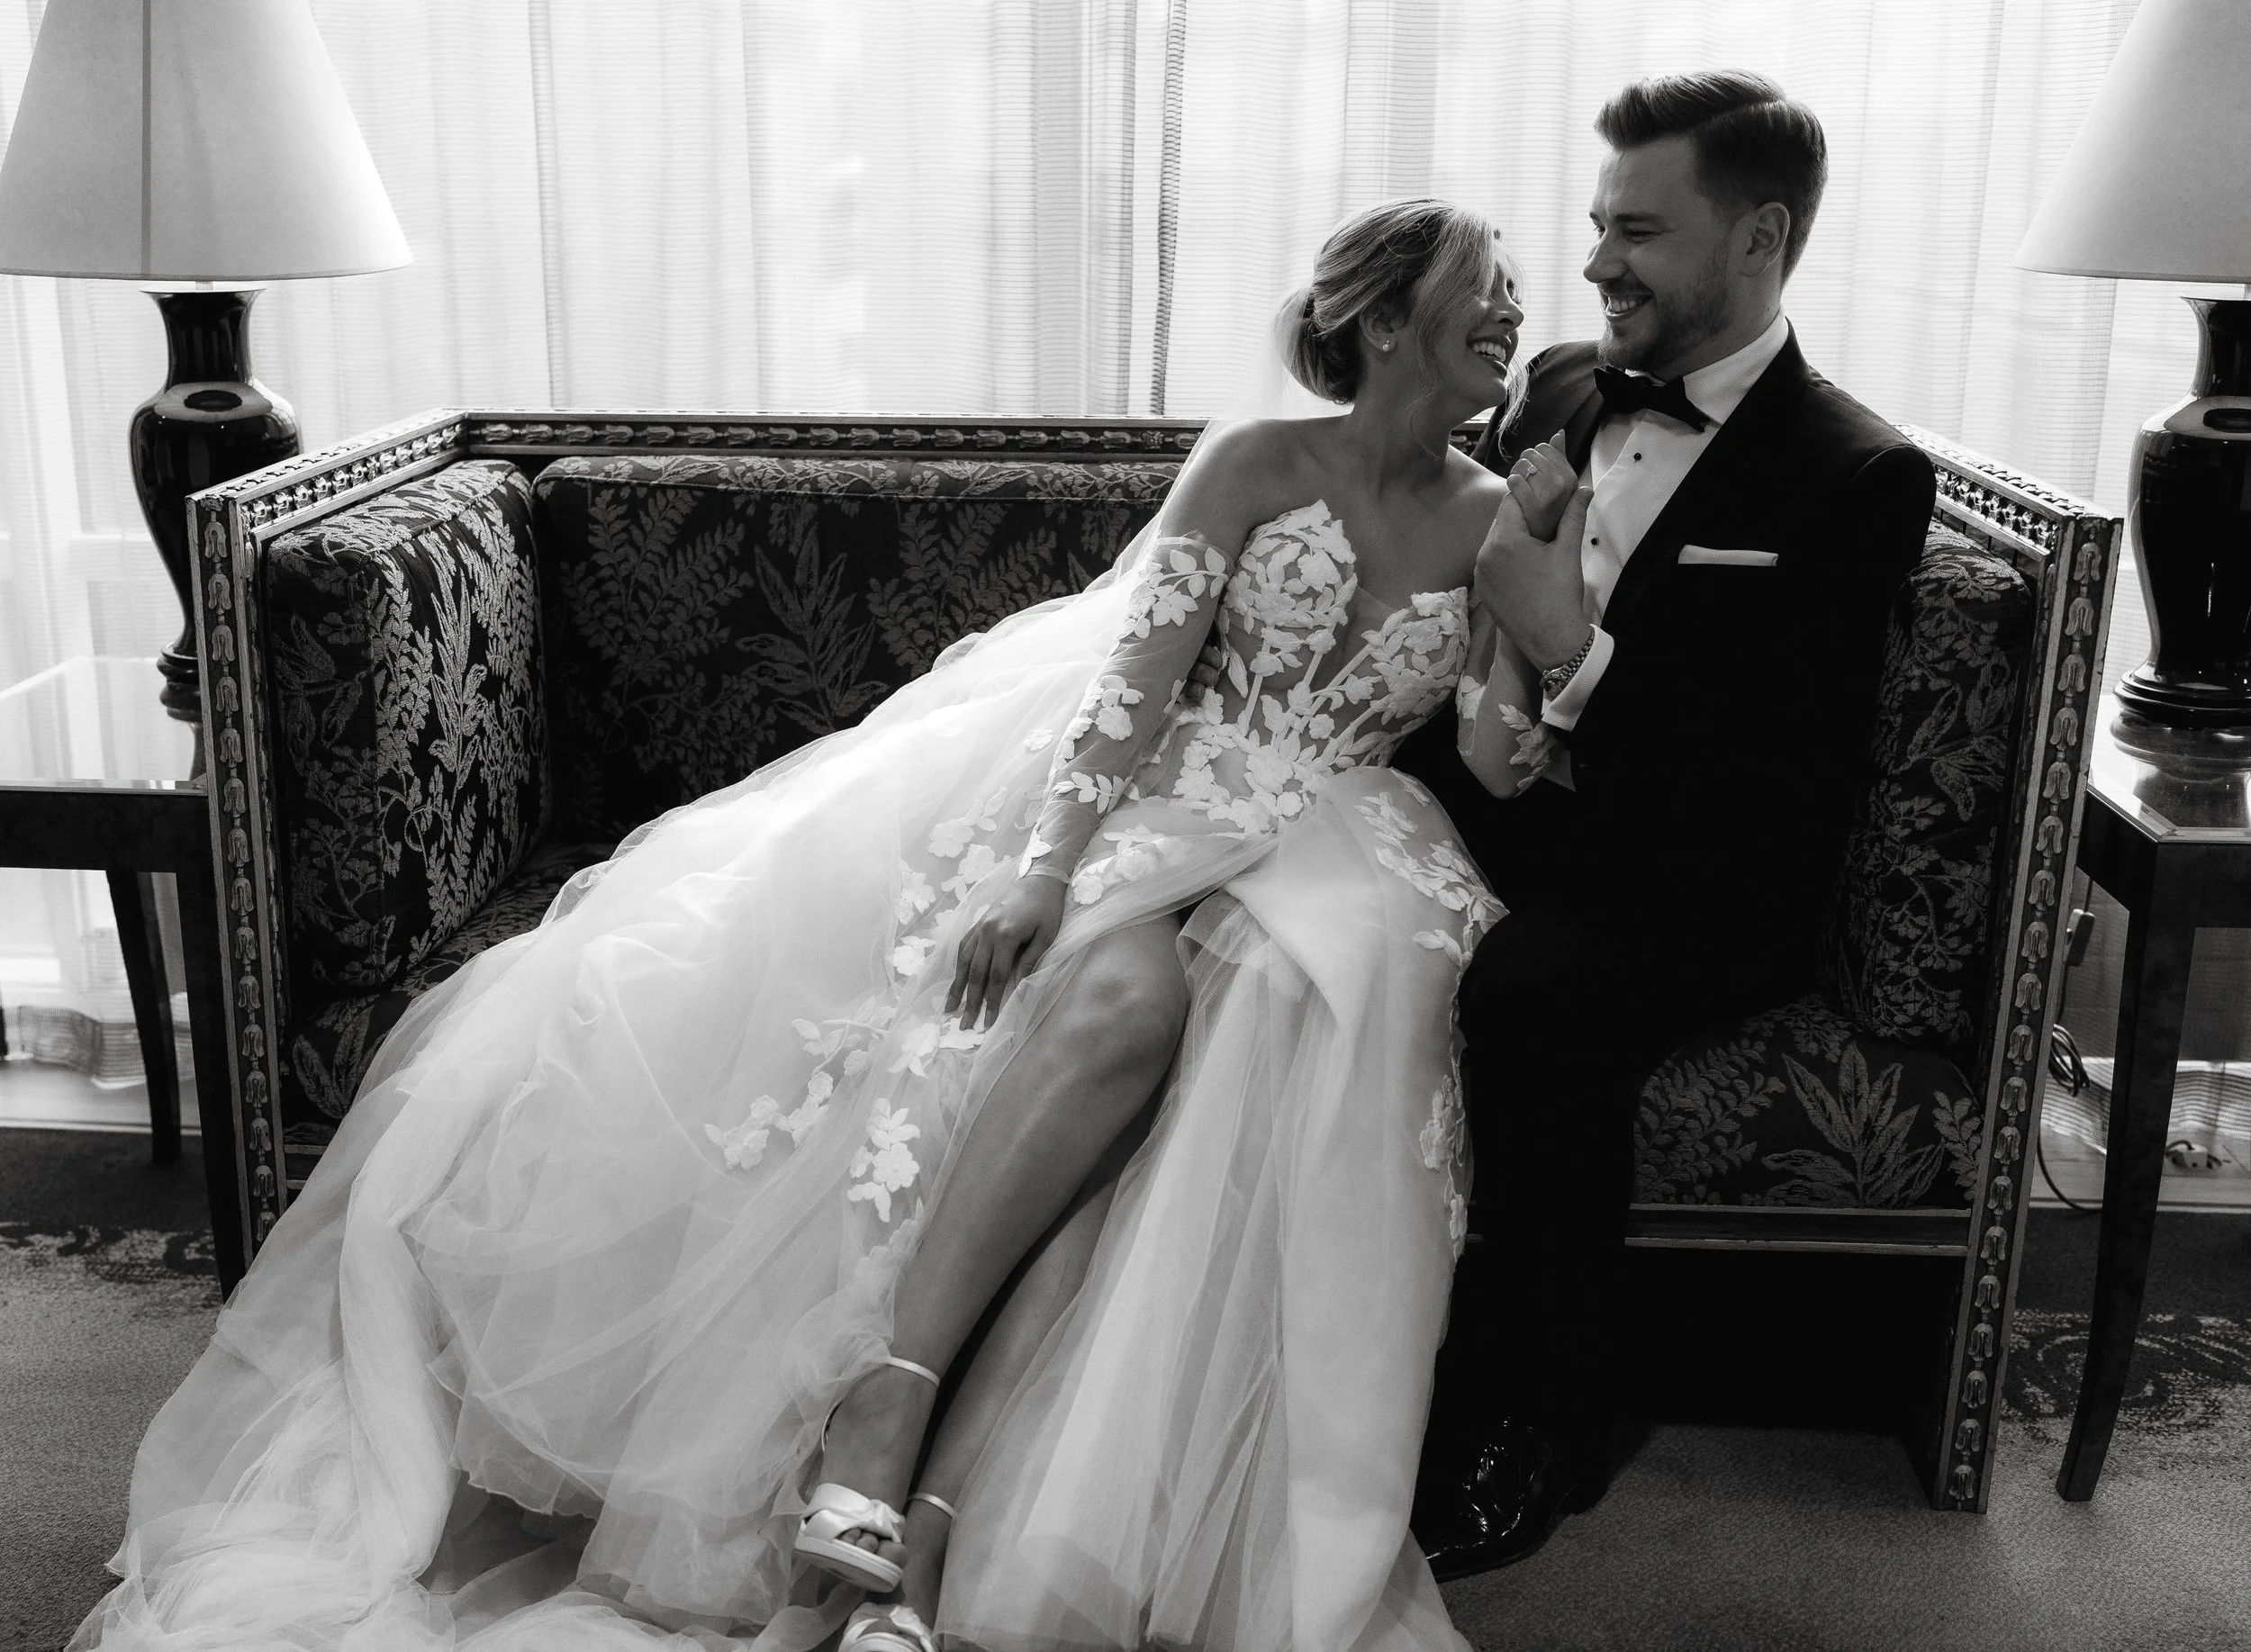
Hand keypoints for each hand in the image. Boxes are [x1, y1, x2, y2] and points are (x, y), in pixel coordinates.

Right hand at [947, 872, 1068, 1029]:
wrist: (1039, 877)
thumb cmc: (1048, 907)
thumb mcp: (1046, 935)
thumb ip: (1030, 960)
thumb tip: (1018, 989)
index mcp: (1005, 936)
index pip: (995, 977)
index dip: (990, 1002)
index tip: (987, 1023)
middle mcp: (987, 932)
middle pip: (975, 973)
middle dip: (969, 1001)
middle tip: (963, 1025)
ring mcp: (980, 926)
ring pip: (964, 961)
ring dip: (956, 986)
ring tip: (949, 1007)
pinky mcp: (979, 921)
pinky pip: (964, 945)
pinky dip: (958, 964)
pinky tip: (956, 977)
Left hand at [1476, 433, 1592, 669]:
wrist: (1551, 640)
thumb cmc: (1560, 593)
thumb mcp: (1568, 551)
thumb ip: (1572, 515)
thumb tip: (1584, 488)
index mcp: (1503, 540)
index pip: (1511, 501)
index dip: (1526, 490)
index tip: (1539, 485)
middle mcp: (1484, 554)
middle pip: (1501, 522)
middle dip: (1521, 513)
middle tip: (1541, 510)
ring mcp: (1481, 574)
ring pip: (1495, 542)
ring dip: (1513, 535)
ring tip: (1535, 537)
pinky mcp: (1483, 591)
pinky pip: (1492, 563)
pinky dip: (1506, 557)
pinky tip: (1525, 561)